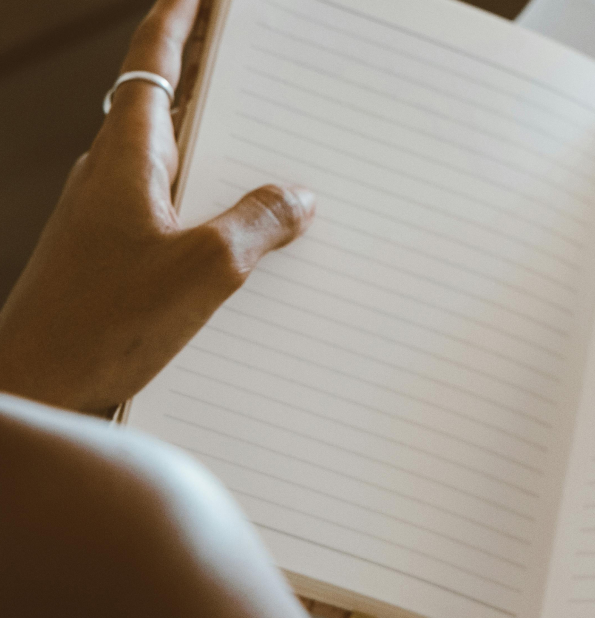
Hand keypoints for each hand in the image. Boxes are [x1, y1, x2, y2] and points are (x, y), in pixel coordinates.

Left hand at [0, 0, 314, 415]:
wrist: (32, 388)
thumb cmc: (101, 326)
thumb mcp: (206, 268)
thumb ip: (258, 223)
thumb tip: (295, 198)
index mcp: (127, 157)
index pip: (154, 64)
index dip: (180, 20)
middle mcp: (110, 177)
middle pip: (165, 106)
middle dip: (209, 81)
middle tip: (254, 67)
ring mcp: (107, 217)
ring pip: (170, 163)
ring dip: (214, 152)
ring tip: (267, 156)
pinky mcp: (112, 258)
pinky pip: (169, 212)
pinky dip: (205, 206)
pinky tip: (240, 240)